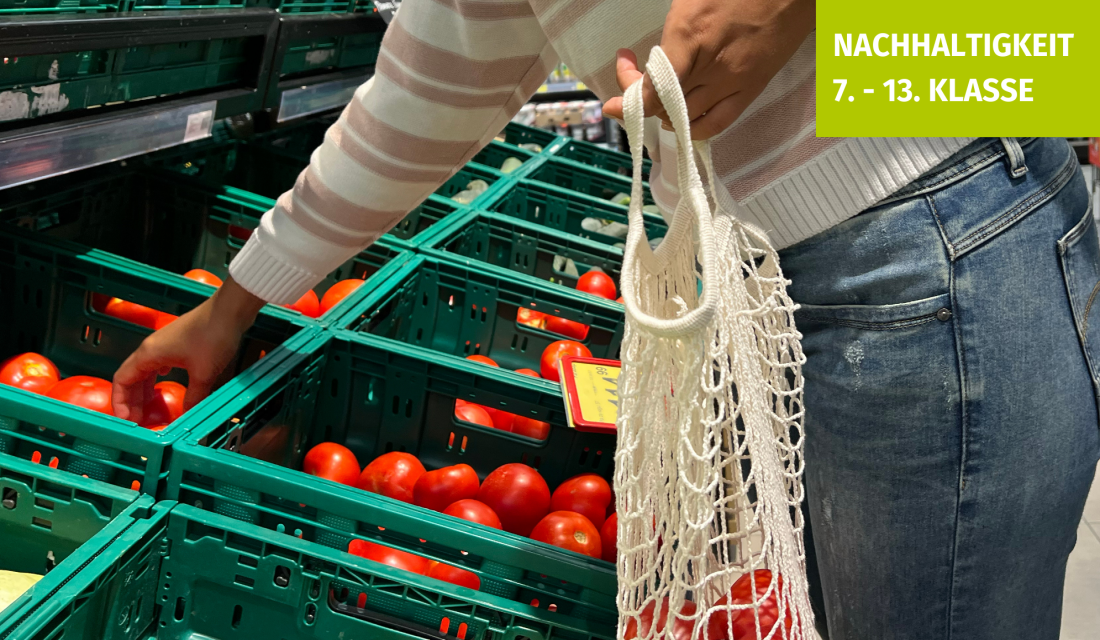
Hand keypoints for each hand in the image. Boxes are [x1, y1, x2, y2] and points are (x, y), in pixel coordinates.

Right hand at [112, 277, 264, 422]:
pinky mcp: (178, 342)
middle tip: (138, 420)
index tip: (128, 420)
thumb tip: (187, 416)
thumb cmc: (213, 337)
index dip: (120, 402)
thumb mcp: (203, 373)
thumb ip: (193, 397)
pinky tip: (162, 384)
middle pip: (132, 376)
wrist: (230, 310)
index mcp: (149, 354)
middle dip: (132, 399)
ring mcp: (164, 343)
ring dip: (144, 389)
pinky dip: (156, 377)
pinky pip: (159, 363)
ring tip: (149, 408)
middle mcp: (151, 347)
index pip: (121, 380)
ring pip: (146, 369)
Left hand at [603, 0, 814, 138]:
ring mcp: (733, 81)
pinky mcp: (752, 88)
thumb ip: (671, 34)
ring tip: (657, 95)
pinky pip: (717, 123)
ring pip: (687, 120)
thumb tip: (651, 64)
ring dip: (664, 114)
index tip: (617, 91)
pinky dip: (694, 128)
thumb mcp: (691, 0)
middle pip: (663, 108)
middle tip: (633, 80)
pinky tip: (683, 116)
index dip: (628, 98)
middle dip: (639, 101)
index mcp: (690, 36)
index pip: (651, 90)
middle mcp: (710, 66)